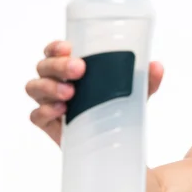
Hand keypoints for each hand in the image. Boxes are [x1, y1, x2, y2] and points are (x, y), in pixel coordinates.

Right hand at [25, 40, 163, 145]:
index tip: (69, 48)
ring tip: (70, 93)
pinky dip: (45, 110)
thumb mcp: (135, 93)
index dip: (56, 47)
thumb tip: (157, 66)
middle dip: (58, 65)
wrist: (118, 144)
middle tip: (79, 70)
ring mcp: (50, 102)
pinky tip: (61, 110)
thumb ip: (146, 80)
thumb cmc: (119, 108)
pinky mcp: (49, 124)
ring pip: (34, 87)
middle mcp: (56, 81)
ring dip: (49, 86)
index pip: (55, 51)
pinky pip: (36, 116)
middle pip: (43, 66)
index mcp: (72, 67)